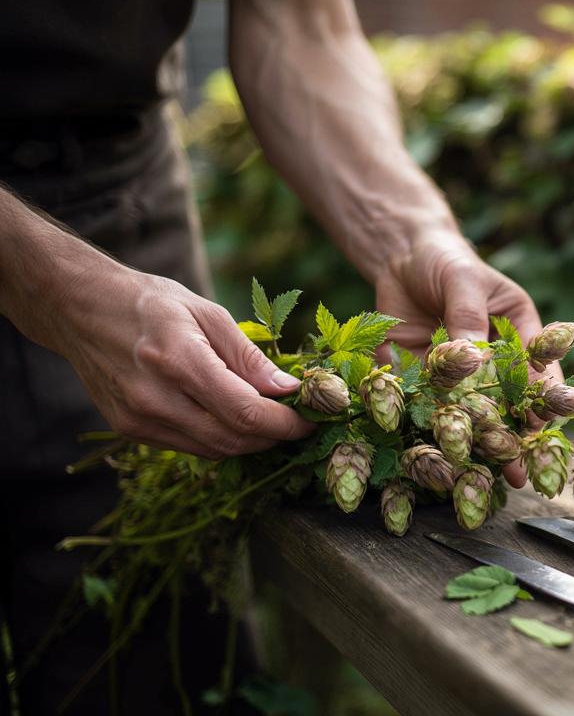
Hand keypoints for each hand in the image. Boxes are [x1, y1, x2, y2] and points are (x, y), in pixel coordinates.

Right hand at [44, 265, 315, 458]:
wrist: (81, 309)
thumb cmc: (151, 303)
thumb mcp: (208, 313)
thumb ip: (249, 357)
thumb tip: (288, 389)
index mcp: (177, 359)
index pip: (245, 411)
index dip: (286, 423)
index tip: (312, 419)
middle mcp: (154, 396)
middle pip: (233, 438)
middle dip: (275, 436)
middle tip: (300, 421)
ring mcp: (138, 418)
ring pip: (213, 450)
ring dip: (251, 442)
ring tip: (273, 421)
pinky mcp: (129, 430)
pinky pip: (190, 447)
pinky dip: (221, 440)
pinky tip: (236, 420)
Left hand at [374, 228, 562, 487]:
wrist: (399, 256)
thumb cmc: (445, 261)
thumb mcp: (462, 281)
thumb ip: (468, 317)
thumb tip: (475, 358)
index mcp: (521, 335)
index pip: (538, 373)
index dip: (542, 401)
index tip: (541, 426)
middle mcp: (495, 362)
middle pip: (507, 405)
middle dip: (511, 437)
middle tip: (517, 472)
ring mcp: (460, 378)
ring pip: (470, 417)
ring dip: (474, 447)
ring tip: (481, 479)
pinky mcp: (422, 384)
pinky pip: (427, 413)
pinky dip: (428, 436)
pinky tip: (431, 461)